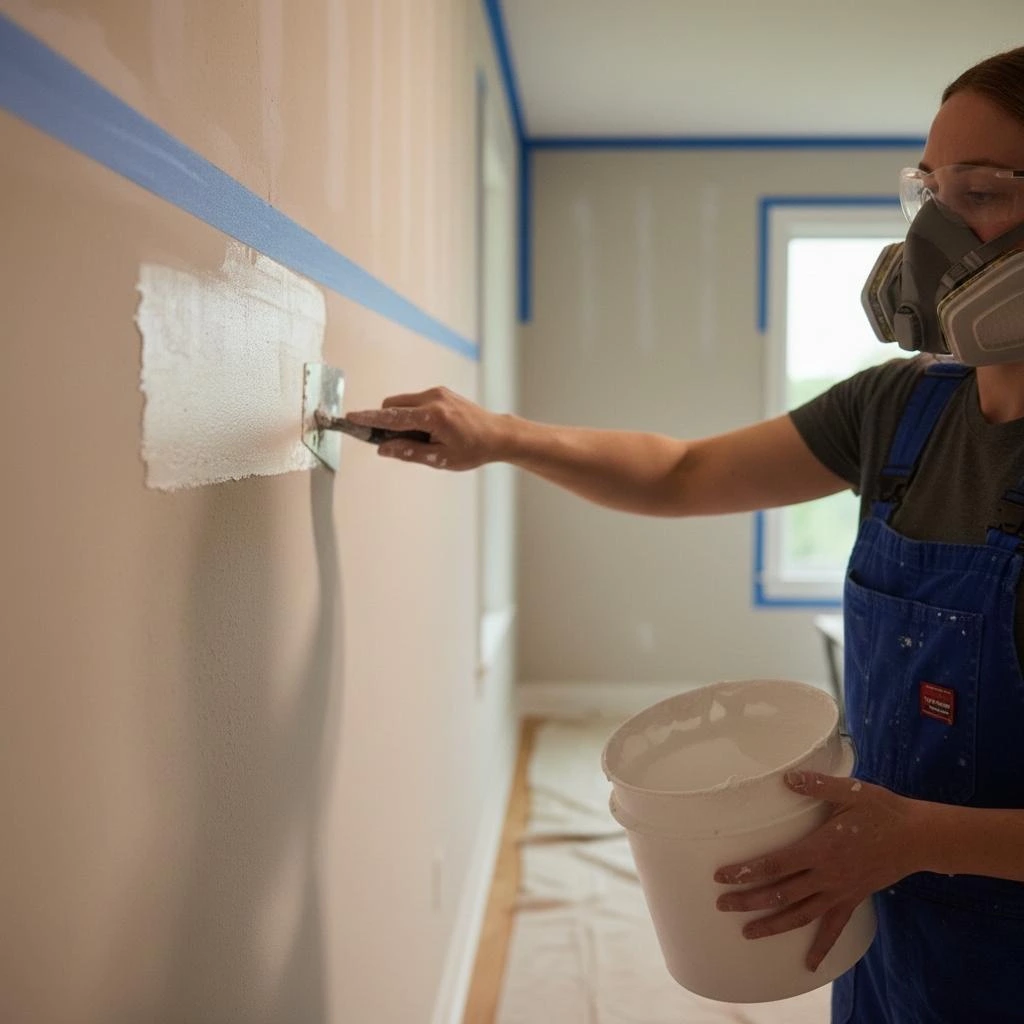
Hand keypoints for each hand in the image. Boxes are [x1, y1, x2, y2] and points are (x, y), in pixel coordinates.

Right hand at [346, 387, 504, 470]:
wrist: (498, 434)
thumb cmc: (473, 450)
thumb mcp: (441, 459)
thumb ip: (409, 452)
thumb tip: (383, 448)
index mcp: (433, 416)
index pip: (392, 417)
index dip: (369, 419)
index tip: (350, 418)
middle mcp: (433, 398)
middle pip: (393, 405)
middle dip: (386, 423)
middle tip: (396, 444)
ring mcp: (437, 392)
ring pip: (402, 403)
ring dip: (400, 419)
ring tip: (421, 440)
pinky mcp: (441, 392)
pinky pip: (415, 402)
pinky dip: (412, 415)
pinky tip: (428, 431)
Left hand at [713, 771, 924, 970]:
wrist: (918, 837)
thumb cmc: (882, 811)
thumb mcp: (851, 791)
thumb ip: (818, 786)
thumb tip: (788, 778)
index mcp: (820, 849)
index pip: (775, 864)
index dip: (747, 871)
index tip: (722, 876)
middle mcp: (826, 875)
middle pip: (780, 894)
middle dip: (748, 900)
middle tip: (721, 905)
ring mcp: (840, 891)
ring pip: (800, 915)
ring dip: (772, 925)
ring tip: (747, 932)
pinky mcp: (853, 900)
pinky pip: (833, 928)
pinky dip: (821, 948)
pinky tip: (809, 964)